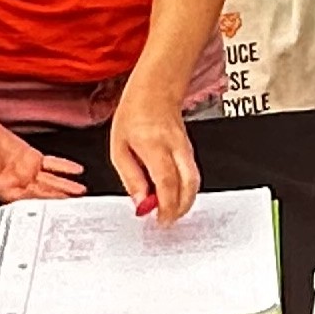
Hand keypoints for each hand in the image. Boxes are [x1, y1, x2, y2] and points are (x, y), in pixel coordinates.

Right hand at [0, 112, 84, 208]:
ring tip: (80, 191)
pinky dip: (64, 167)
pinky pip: (51, 164)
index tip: (55, 209)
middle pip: (42, 193)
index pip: (26, 201)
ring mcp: (25, 171)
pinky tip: (76, 170)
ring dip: (65, 185)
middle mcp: (16, 183)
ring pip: (49, 180)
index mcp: (2, 190)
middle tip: (75, 204)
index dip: (41, 204)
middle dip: (59, 198)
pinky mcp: (30, 158)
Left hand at [110, 70, 199, 223]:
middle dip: (180, 208)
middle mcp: (175, 147)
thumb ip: (131, 177)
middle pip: (189, 184)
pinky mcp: (190, 150)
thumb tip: (140, 202)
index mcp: (153, 145)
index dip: (165, 204)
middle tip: (167, 221)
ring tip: (169, 212)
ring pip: (195, 181)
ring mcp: (186, 148)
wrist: (156, 92)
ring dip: (185, 201)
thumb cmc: (135, 115)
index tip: (158, 218)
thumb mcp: (119, 147)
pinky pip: (192, 174)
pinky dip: (186, 190)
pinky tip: (173, 196)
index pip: (166, 180)